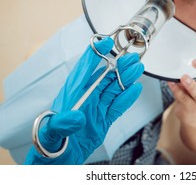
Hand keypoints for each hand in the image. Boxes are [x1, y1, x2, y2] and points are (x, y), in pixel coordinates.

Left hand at [25, 37, 143, 164]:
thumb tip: (75, 117)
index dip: (96, 54)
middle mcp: (86, 97)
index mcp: (72, 94)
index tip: (106, 43)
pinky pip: (117, 106)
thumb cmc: (50, 144)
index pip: (84, 69)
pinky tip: (134, 89)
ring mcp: (96, 108)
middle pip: (105, 76)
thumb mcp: (51, 134)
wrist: (58, 161)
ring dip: (126, 79)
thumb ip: (61, 124)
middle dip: (119, 65)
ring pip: (114, 89)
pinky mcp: (104, 120)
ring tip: (137, 69)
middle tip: (132, 57)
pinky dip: (127, 98)